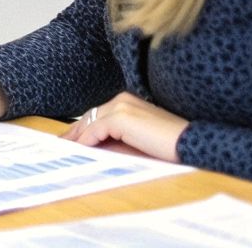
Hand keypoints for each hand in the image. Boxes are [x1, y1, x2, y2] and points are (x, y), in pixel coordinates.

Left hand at [63, 91, 186, 161]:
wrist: (190, 143)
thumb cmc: (168, 144)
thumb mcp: (137, 140)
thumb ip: (116, 139)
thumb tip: (93, 147)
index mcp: (128, 101)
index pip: (98, 113)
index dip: (82, 127)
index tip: (70, 139)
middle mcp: (122, 99)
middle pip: (90, 116)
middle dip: (74, 131)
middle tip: (61, 145)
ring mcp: (121, 106)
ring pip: (90, 122)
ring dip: (77, 137)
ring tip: (64, 150)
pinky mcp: (121, 117)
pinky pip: (95, 131)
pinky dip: (86, 142)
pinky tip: (79, 151)